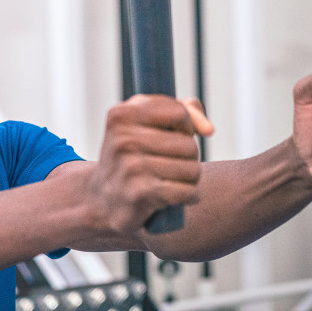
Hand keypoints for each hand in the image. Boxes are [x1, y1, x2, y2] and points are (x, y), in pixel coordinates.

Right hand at [87, 95, 212, 233]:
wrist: (103, 199)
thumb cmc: (133, 155)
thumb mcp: (146, 122)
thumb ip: (182, 111)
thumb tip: (208, 129)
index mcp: (122, 115)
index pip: (179, 112)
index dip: (185, 126)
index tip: (172, 135)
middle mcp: (123, 139)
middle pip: (189, 144)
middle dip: (187, 157)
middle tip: (166, 164)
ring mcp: (130, 166)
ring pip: (192, 169)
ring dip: (188, 179)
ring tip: (168, 180)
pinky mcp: (140, 193)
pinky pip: (187, 192)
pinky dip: (188, 197)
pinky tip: (172, 197)